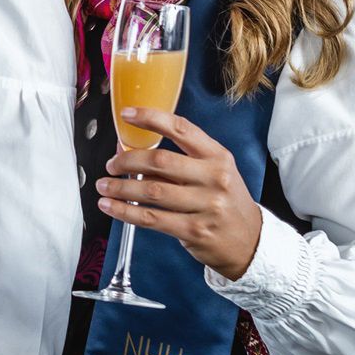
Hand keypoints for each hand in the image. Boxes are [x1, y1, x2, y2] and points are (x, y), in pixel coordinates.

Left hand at [97, 107, 263, 279]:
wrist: (250, 241)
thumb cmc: (224, 201)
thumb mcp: (213, 172)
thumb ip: (178, 160)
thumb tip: (129, 148)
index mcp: (218, 157)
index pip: (182, 129)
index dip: (151, 118)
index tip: (127, 114)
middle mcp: (214, 178)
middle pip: (160, 161)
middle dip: (127, 160)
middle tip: (111, 164)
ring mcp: (206, 206)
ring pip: (152, 191)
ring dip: (120, 188)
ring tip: (104, 186)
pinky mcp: (194, 230)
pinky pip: (151, 219)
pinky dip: (125, 212)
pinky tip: (110, 206)